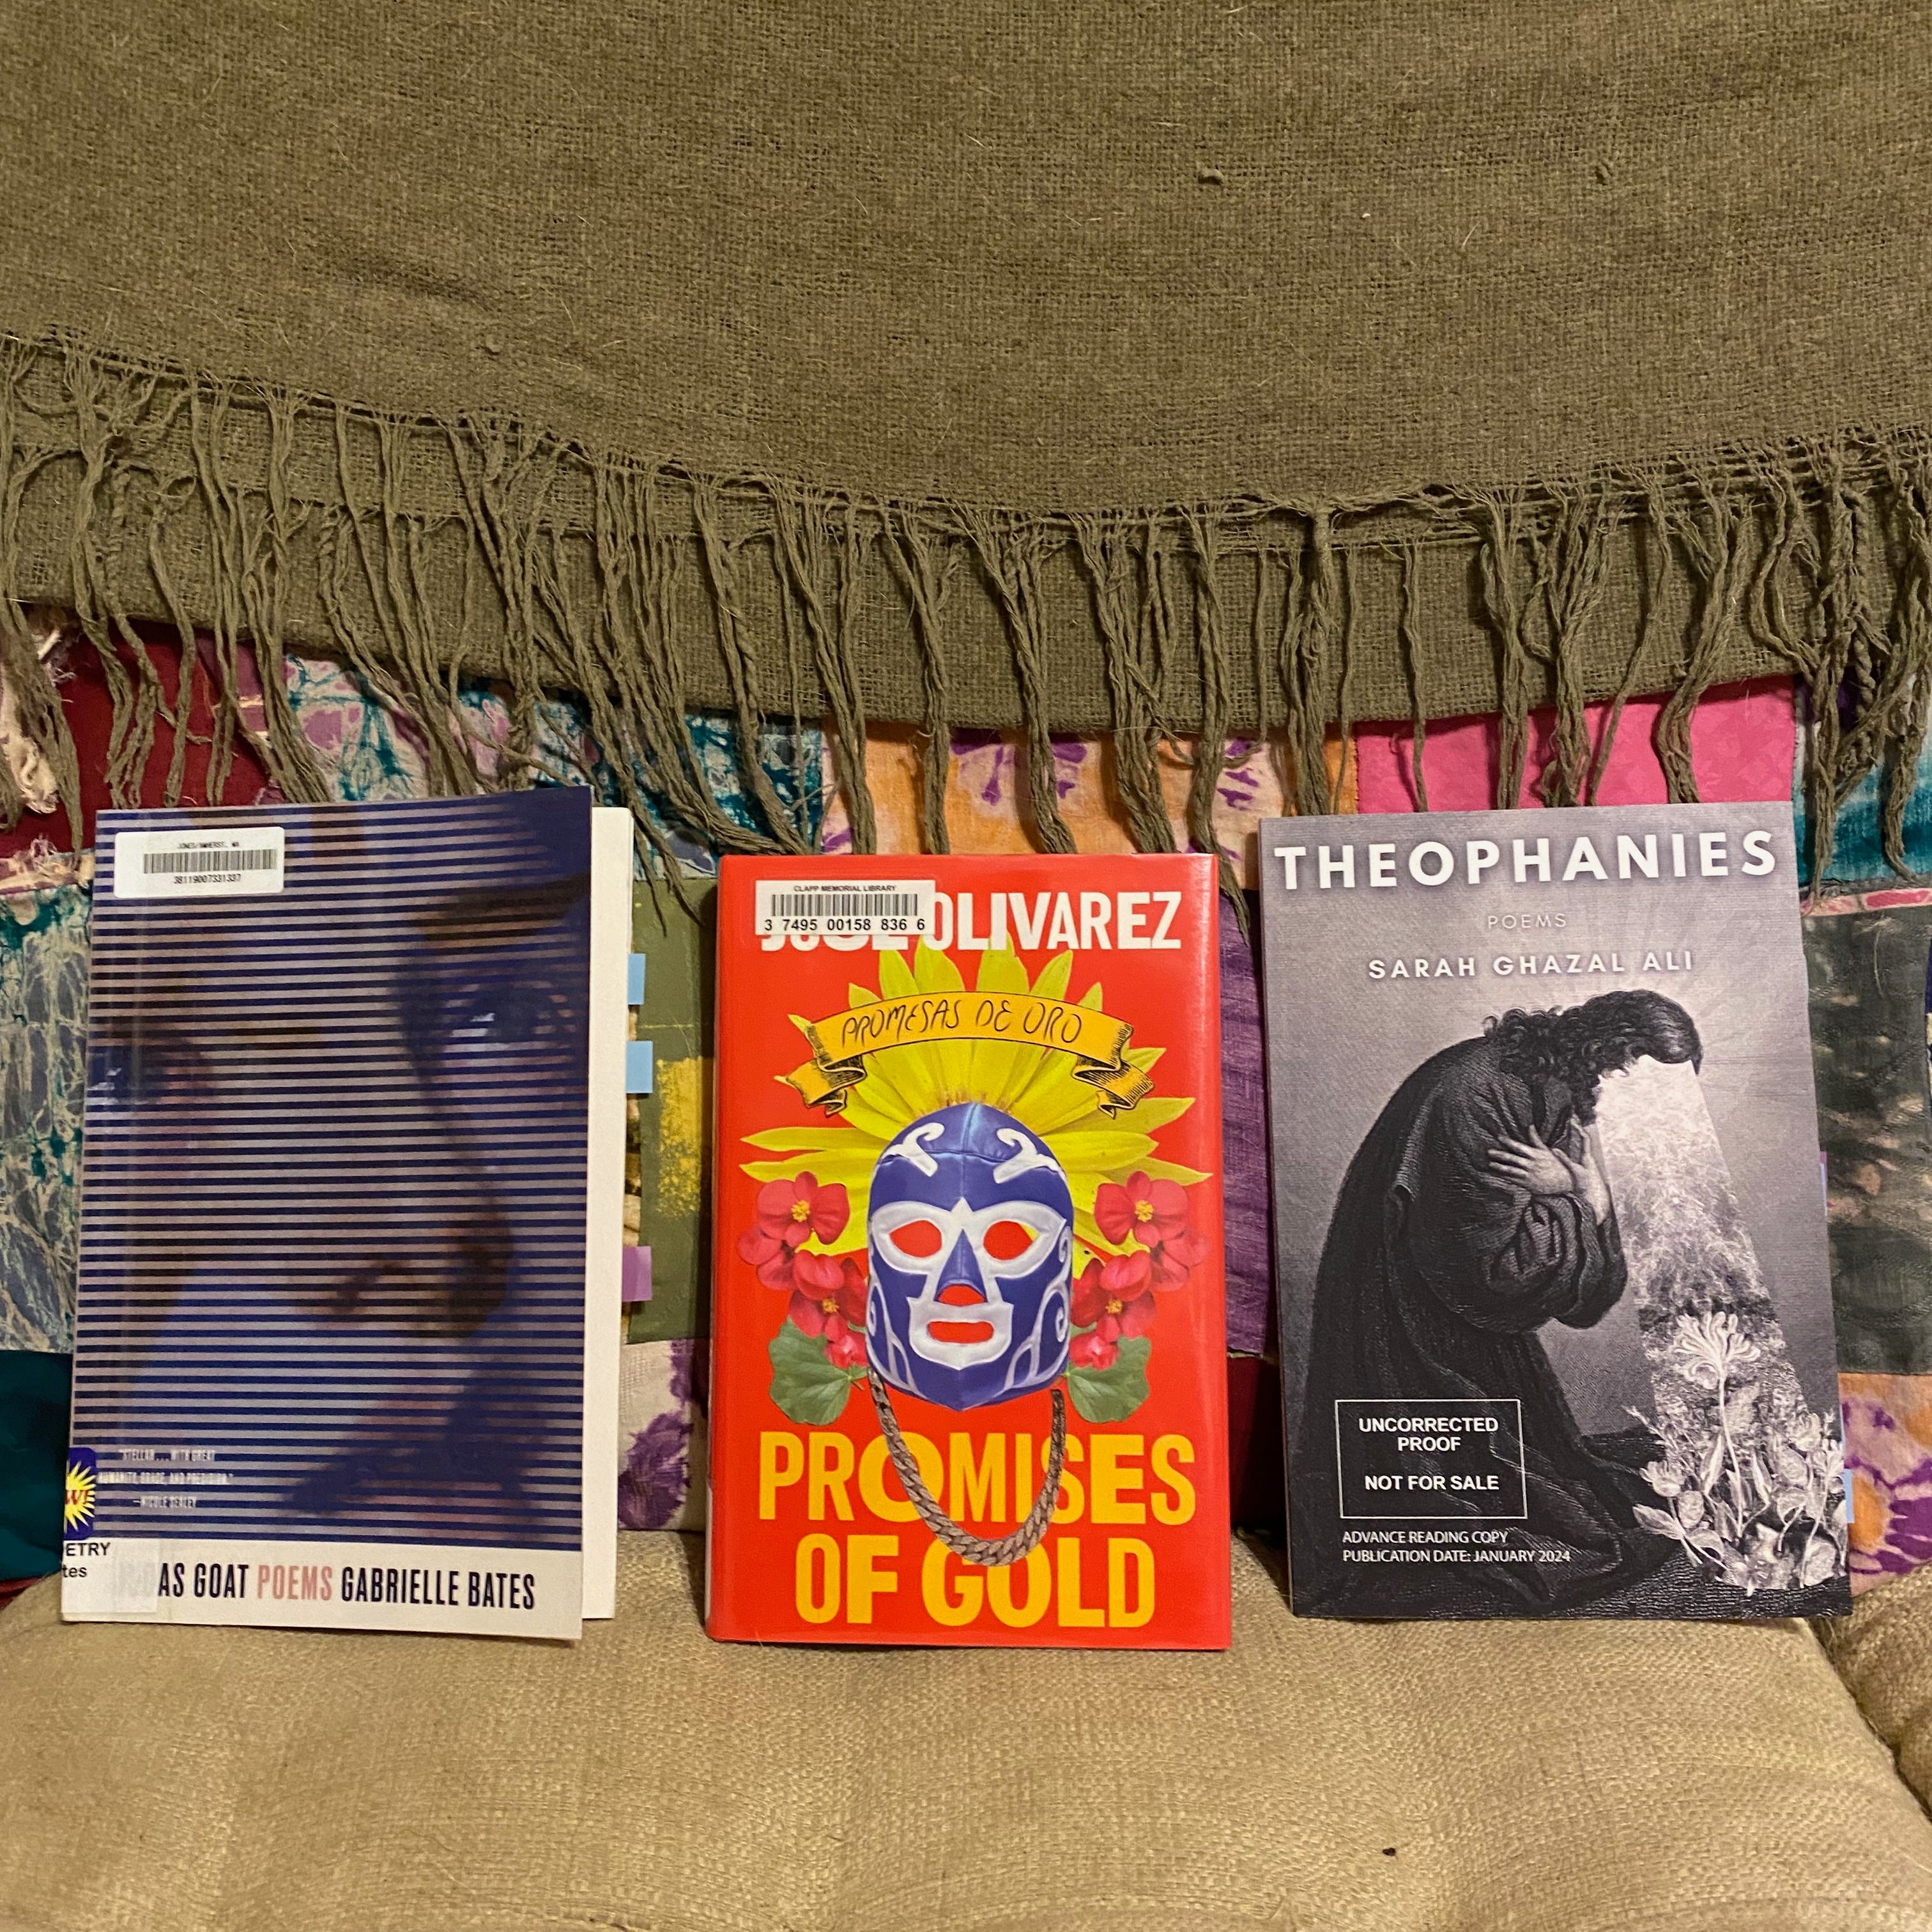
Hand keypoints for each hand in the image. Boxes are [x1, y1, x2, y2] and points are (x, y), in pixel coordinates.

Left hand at [1487, 1129, 1613, 1222]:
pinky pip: (1514, 1180)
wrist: (1565, 1182)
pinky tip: (1497, 1174)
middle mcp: (1531, 1164)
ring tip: (1490, 1163)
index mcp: (1535, 1154)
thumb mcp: (1546, 1151)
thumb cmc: (1555, 1164)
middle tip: (1489, 1151)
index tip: (1499, 1137)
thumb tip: (1530, 1125)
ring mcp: (1529, 1175)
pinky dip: (1505, 1177)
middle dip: (1500, 1154)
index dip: (1509, 1141)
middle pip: (1513, 1158)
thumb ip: (1536, 1139)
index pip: (1520, 1146)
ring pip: (1512, 1170)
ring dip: (1500, 1167)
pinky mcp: (1529, 1184)